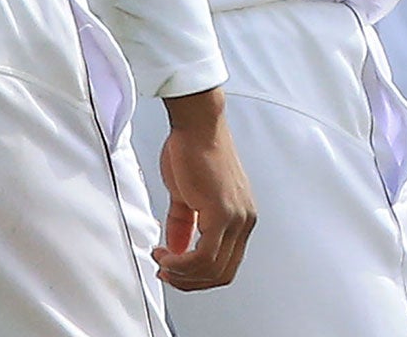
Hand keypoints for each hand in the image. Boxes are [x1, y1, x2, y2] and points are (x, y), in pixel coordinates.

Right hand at [152, 89, 255, 290]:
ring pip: (212, 269)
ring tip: (162, 260)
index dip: (197, 277)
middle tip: (165, 271)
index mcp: (241, 216)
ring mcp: (237, 217)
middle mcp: (245, 219)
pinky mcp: (224, 212)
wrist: (197, 126)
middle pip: (221, 273)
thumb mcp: (187, 197)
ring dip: (181, 273)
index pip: (226, 265)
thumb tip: (177, 250)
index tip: (174, 271)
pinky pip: (205, 256)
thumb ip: (183, 225)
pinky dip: (182, 263)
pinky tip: (166, 254)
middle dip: (188, 281)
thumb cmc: (194, 150)